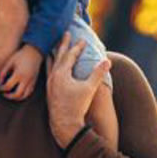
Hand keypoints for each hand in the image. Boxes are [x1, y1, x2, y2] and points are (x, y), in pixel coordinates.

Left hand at [0, 44, 41, 100]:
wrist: (34, 52)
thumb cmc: (20, 56)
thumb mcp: (9, 63)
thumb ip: (3, 73)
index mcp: (19, 74)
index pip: (8, 86)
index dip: (1, 88)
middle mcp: (26, 80)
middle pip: (17, 95)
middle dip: (8, 96)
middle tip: (3, 93)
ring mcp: (32, 82)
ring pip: (24, 96)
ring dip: (16, 98)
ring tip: (10, 94)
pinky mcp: (34, 82)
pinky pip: (29, 93)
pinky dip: (22, 95)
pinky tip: (16, 92)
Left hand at [46, 32, 110, 147]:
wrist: (64, 124)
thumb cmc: (77, 106)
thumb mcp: (90, 89)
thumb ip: (98, 74)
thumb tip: (107, 61)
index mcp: (62, 74)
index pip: (70, 56)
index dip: (77, 47)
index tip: (82, 40)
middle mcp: (53, 77)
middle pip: (58, 56)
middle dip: (63, 44)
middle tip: (65, 33)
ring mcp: (49, 84)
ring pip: (51, 64)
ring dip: (54, 54)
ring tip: (54, 46)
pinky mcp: (48, 91)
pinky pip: (49, 72)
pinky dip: (51, 65)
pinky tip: (52, 67)